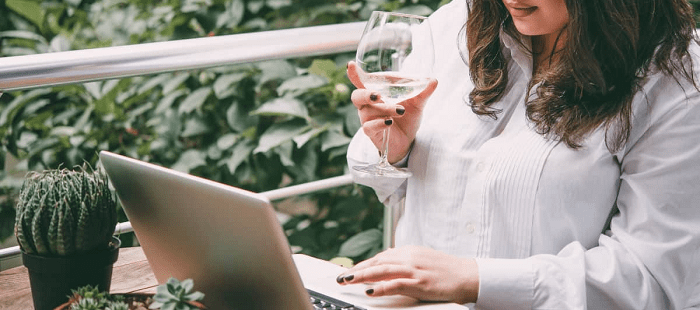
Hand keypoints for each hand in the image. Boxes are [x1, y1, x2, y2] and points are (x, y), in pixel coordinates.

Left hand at [336, 245, 478, 303]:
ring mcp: (414, 269)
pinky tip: (370, 290)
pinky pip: (396, 284)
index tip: (350, 270)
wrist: (467, 275)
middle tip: (341, 276)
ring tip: (347, 280)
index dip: (363, 264)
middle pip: (377, 262)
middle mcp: (409, 257)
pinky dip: (381, 287)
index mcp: (409, 251)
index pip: (380, 257)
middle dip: (357, 269)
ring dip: (362, 275)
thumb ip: (405, 261)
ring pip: (381, 270)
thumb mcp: (422, 260)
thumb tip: (387, 260)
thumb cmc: (446, 270)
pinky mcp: (420, 282)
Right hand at [347, 61, 437, 162]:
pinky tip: (389, 122)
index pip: (361, 82)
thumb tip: (433, 80)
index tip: (350, 65)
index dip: (354, 75)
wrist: (407, 141)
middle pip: (356, 96)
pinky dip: (380, 123)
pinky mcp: (372, 133)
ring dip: (384, 109)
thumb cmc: (407, 118)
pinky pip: (369, 127)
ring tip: (400, 110)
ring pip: (367, 111)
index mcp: (376, 94)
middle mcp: (368, 105)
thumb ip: (423, 92)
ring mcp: (368, 119)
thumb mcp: (417, 103)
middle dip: (366, 94)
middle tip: (378, 95)